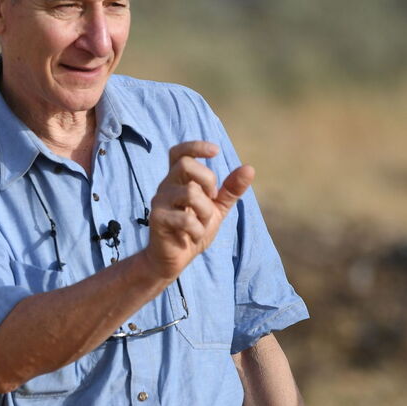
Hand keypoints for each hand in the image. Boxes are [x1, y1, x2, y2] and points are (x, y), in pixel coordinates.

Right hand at [143, 141, 253, 280]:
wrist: (174, 259)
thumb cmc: (192, 230)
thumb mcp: (216, 209)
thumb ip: (230, 190)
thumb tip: (249, 168)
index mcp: (178, 180)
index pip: (179, 152)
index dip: (196, 146)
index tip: (215, 152)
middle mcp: (166, 186)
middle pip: (186, 164)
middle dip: (208, 181)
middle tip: (211, 199)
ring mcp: (159, 202)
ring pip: (190, 192)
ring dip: (205, 211)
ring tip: (201, 224)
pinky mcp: (157, 219)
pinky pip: (186, 219)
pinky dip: (198, 230)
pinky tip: (193, 236)